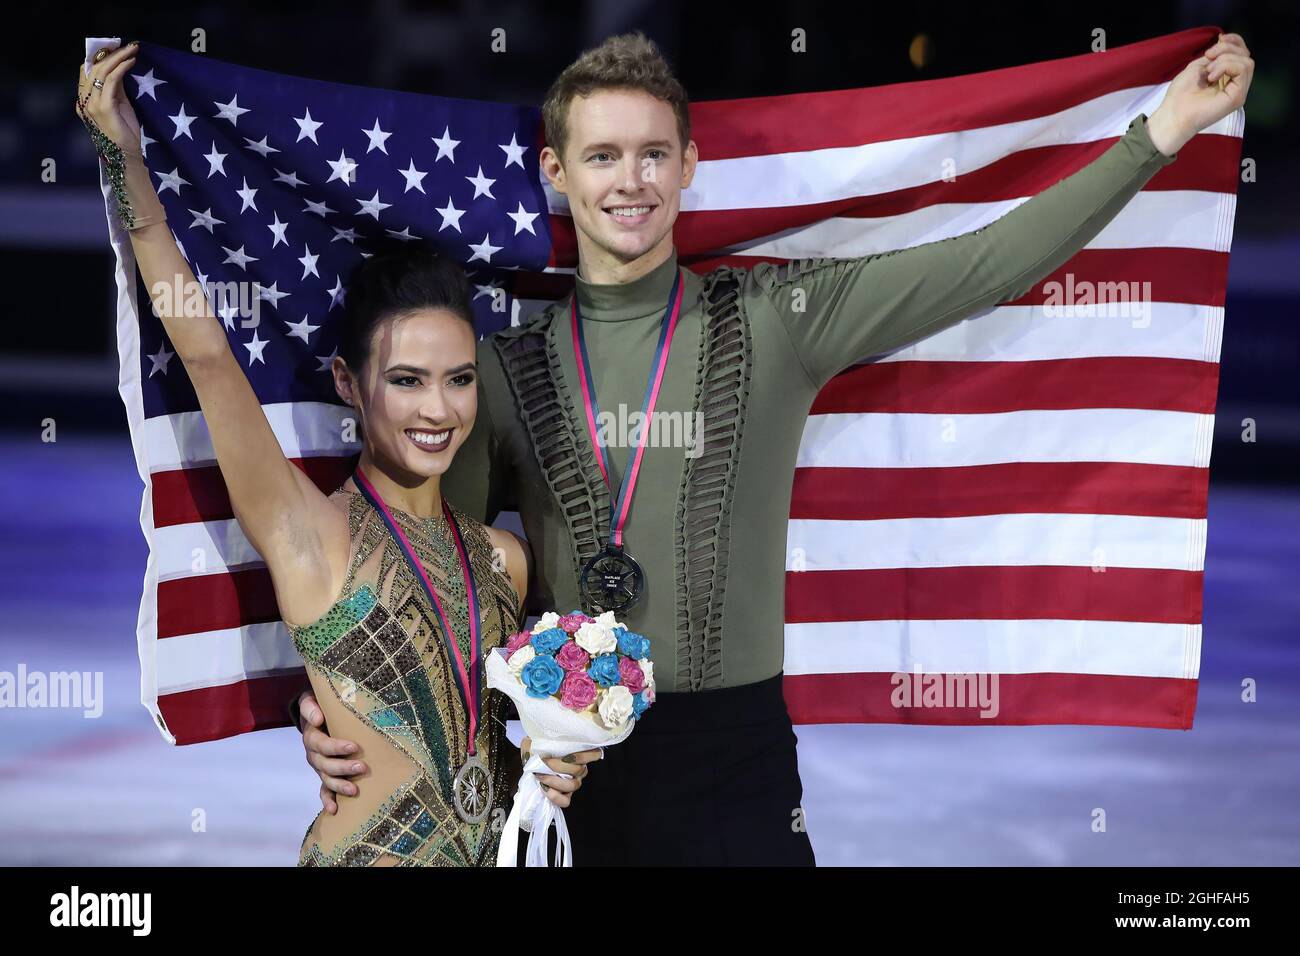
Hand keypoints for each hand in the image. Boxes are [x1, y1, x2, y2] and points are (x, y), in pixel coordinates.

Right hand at [75, 42, 144, 154]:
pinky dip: (121, 68)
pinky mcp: (103, 107)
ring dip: (118, 57)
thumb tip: (119, 67)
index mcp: (85, 99)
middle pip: (94, 68)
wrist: (128, 155)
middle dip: (111, 54)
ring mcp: (92, 104)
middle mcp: (84, 100)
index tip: (116, 48)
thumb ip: (116, 88)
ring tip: (132, 50)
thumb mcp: (120, 104)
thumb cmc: (125, 132)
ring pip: (102, 72)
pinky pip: (111, 81)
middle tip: (129, 45)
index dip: (99, 57)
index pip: (87, 71)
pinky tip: (131, 62)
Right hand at [298, 690, 365, 814]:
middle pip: (326, 765)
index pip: (322, 744)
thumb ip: (311, 706)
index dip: (336, 747)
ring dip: (340, 786)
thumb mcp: (311, 700)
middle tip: (362, 768)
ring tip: (355, 790)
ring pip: (327, 780)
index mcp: (311, 737)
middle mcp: (313, 755)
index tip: (354, 747)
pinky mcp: (324, 774)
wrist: (317, 714)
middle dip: (343, 768)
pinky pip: (324, 789)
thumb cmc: (319, 706)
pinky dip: (328, 800)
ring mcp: (319, 767)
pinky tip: (334, 810)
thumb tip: (319, 718)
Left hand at [520, 735, 602, 808]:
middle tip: (543, 762)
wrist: (529, 760)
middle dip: (558, 766)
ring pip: (573, 785)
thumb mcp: (538, 738)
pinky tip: (544, 788)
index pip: (594, 754)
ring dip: (555, 781)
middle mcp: (579, 768)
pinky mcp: (564, 796)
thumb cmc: (536, 748)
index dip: (584, 756)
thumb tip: (539, 740)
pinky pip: (566, 801)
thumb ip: (543, 737)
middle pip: (578, 770)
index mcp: (578, 753)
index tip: (565, 756)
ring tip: (540, 776)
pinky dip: (555, 796)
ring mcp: (573, 783)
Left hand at [1146, 33, 1252, 156]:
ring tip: (1208, 72)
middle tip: (1208, 57)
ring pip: (1247, 61)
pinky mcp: (1238, 97)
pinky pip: (1243, 70)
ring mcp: (1238, 91)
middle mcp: (1234, 83)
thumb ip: (1214, 55)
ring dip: (1225, 60)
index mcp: (1226, 76)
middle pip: (1245, 55)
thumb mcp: (1197, 67)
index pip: (1241, 52)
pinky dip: (1226, 67)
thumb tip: (1224, 40)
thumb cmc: (1180, 95)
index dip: (1234, 41)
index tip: (1219, 38)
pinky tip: (1211, 77)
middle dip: (1226, 49)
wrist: (1173, 114)